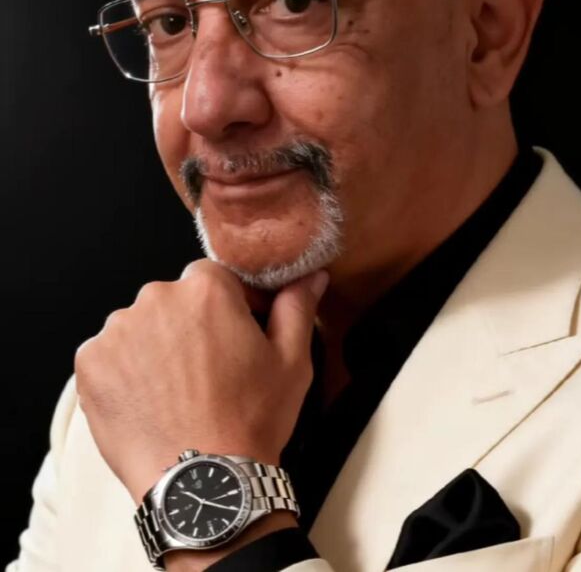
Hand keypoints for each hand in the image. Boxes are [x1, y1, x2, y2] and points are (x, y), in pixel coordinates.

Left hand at [74, 259, 328, 504]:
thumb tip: (310, 276)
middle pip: (174, 300)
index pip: (215, 278)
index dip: (228, 308)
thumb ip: (296, 307)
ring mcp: (117, 331)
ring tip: (176, 391)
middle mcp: (156, 298)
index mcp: (206, 288)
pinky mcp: (90, 364)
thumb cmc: (250, 420)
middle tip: (208, 370)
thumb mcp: (291, 361)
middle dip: (190, 326)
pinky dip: (124, 371)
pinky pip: (109, 354)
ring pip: (141, 326)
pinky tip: (148, 400)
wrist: (202, 484)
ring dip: (155, 346)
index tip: (236, 338)